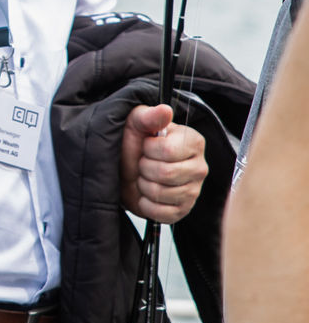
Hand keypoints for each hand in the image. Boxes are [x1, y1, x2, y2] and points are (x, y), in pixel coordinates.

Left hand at [120, 105, 208, 222]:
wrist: (122, 168)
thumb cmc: (133, 143)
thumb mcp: (135, 123)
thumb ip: (149, 115)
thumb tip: (164, 110)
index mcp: (194, 142)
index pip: (169, 150)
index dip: (148, 149)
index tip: (146, 146)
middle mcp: (200, 167)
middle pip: (166, 173)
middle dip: (144, 168)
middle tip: (143, 163)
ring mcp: (194, 191)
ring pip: (162, 193)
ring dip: (143, 185)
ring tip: (145, 177)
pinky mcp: (183, 210)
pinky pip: (162, 213)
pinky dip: (146, 204)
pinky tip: (146, 194)